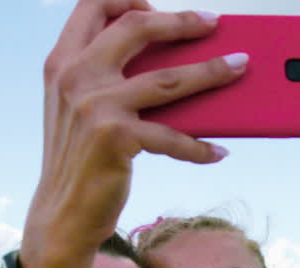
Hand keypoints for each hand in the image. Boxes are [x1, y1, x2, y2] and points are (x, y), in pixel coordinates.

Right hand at [23, 0, 245, 267]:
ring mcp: (95, 105)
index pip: (92, 4)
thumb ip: (99, 76)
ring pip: (169, 78)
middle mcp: (75, 77)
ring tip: (238, 67)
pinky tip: (217, 151)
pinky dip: (199, 147)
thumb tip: (165, 58)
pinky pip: (173, 136)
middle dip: (181, 20)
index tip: (154, 5)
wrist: (61, 215)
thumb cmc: (77, 161)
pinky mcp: (116, 138)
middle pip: (137, 26)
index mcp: (61, 62)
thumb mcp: (73, 108)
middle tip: (212, 22)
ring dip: (212, 71)